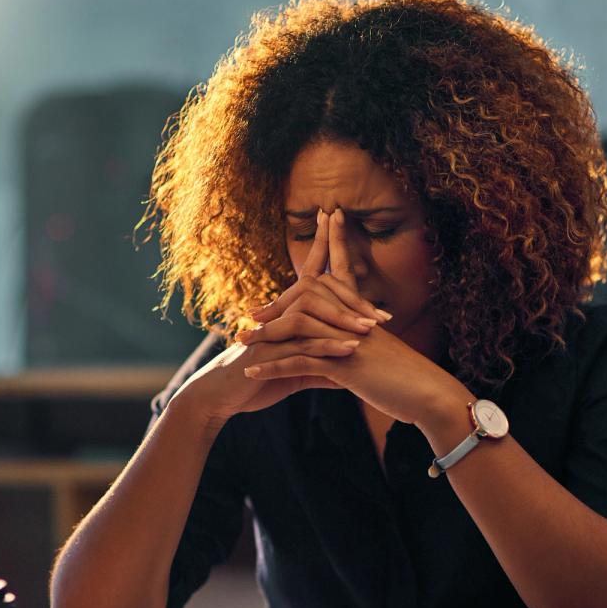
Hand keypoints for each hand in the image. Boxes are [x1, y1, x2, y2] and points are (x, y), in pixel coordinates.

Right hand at [169, 211, 383, 424]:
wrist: (222, 395)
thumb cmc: (259, 378)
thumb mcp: (298, 369)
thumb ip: (323, 360)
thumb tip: (353, 360)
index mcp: (289, 313)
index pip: (309, 271)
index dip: (321, 242)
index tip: (332, 213)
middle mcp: (280, 313)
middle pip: (317, 289)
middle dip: (351, 296)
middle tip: (384, 315)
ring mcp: (272, 329)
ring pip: (311, 313)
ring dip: (343, 322)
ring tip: (372, 333)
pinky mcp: (267, 350)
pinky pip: (302, 343)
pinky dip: (327, 346)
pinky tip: (349, 351)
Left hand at [241, 209, 468, 425]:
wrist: (429, 394)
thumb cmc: (411, 378)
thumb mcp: (384, 354)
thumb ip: (365, 343)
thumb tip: (354, 340)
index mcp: (365, 313)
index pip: (346, 269)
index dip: (337, 242)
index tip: (329, 215)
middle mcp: (354, 319)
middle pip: (309, 295)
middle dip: (277, 303)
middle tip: (250, 313)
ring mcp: (347, 339)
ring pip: (296, 328)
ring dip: (265, 337)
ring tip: (239, 344)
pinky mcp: (342, 364)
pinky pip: (299, 362)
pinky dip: (273, 368)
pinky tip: (251, 374)